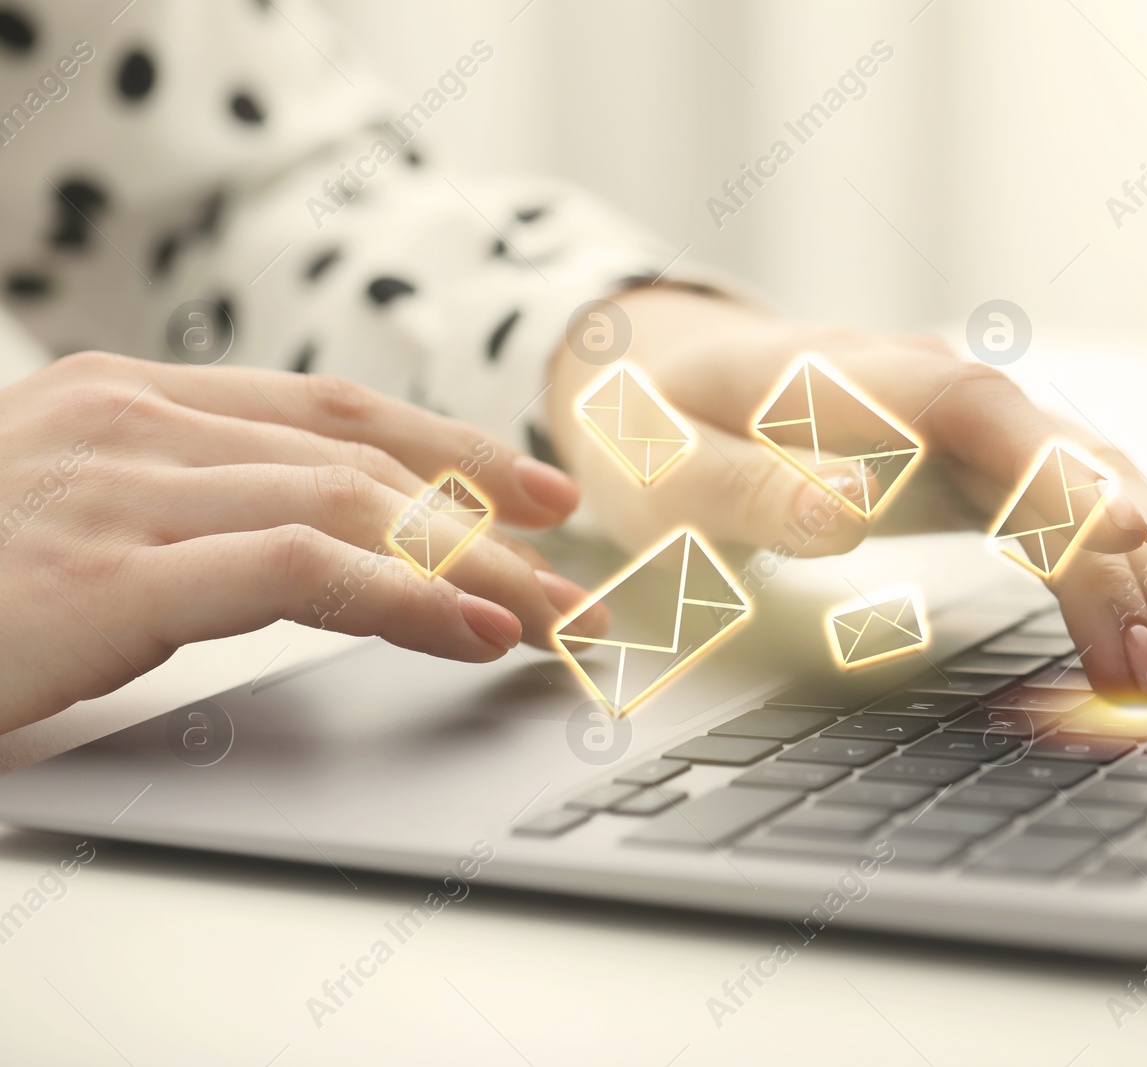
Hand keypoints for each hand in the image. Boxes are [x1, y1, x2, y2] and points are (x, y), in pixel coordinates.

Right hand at [0, 352, 605, 731]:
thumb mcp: (66, 519)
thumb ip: (178, 514)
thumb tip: (305, 549)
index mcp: (124, 399)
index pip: (330, 409)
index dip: (447, 446)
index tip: (528, 490)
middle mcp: (130, 421)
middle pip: (363, 455)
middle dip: (485, 516)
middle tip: (574, 569)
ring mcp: (116, 487)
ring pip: (353, 505)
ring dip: (475, 566)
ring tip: (555, 617)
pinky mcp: (105, 570)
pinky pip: (302, 571)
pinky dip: (407, 597)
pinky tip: (477, 631)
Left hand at [544, 288, 1146, 699]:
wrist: (660, 371)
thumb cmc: (653, 423)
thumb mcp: (661, 464)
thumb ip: (746, 487)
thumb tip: (846, 510)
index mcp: (851, 378)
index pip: (974, 411)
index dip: (1050, 468)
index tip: (1121, 530)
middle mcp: (929, 390)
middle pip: (1060, 448)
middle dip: (1141, 537)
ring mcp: (962, 427)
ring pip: (1084, 480)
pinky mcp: (975, 467)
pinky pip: (1065, 512)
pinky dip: (1116, 569)